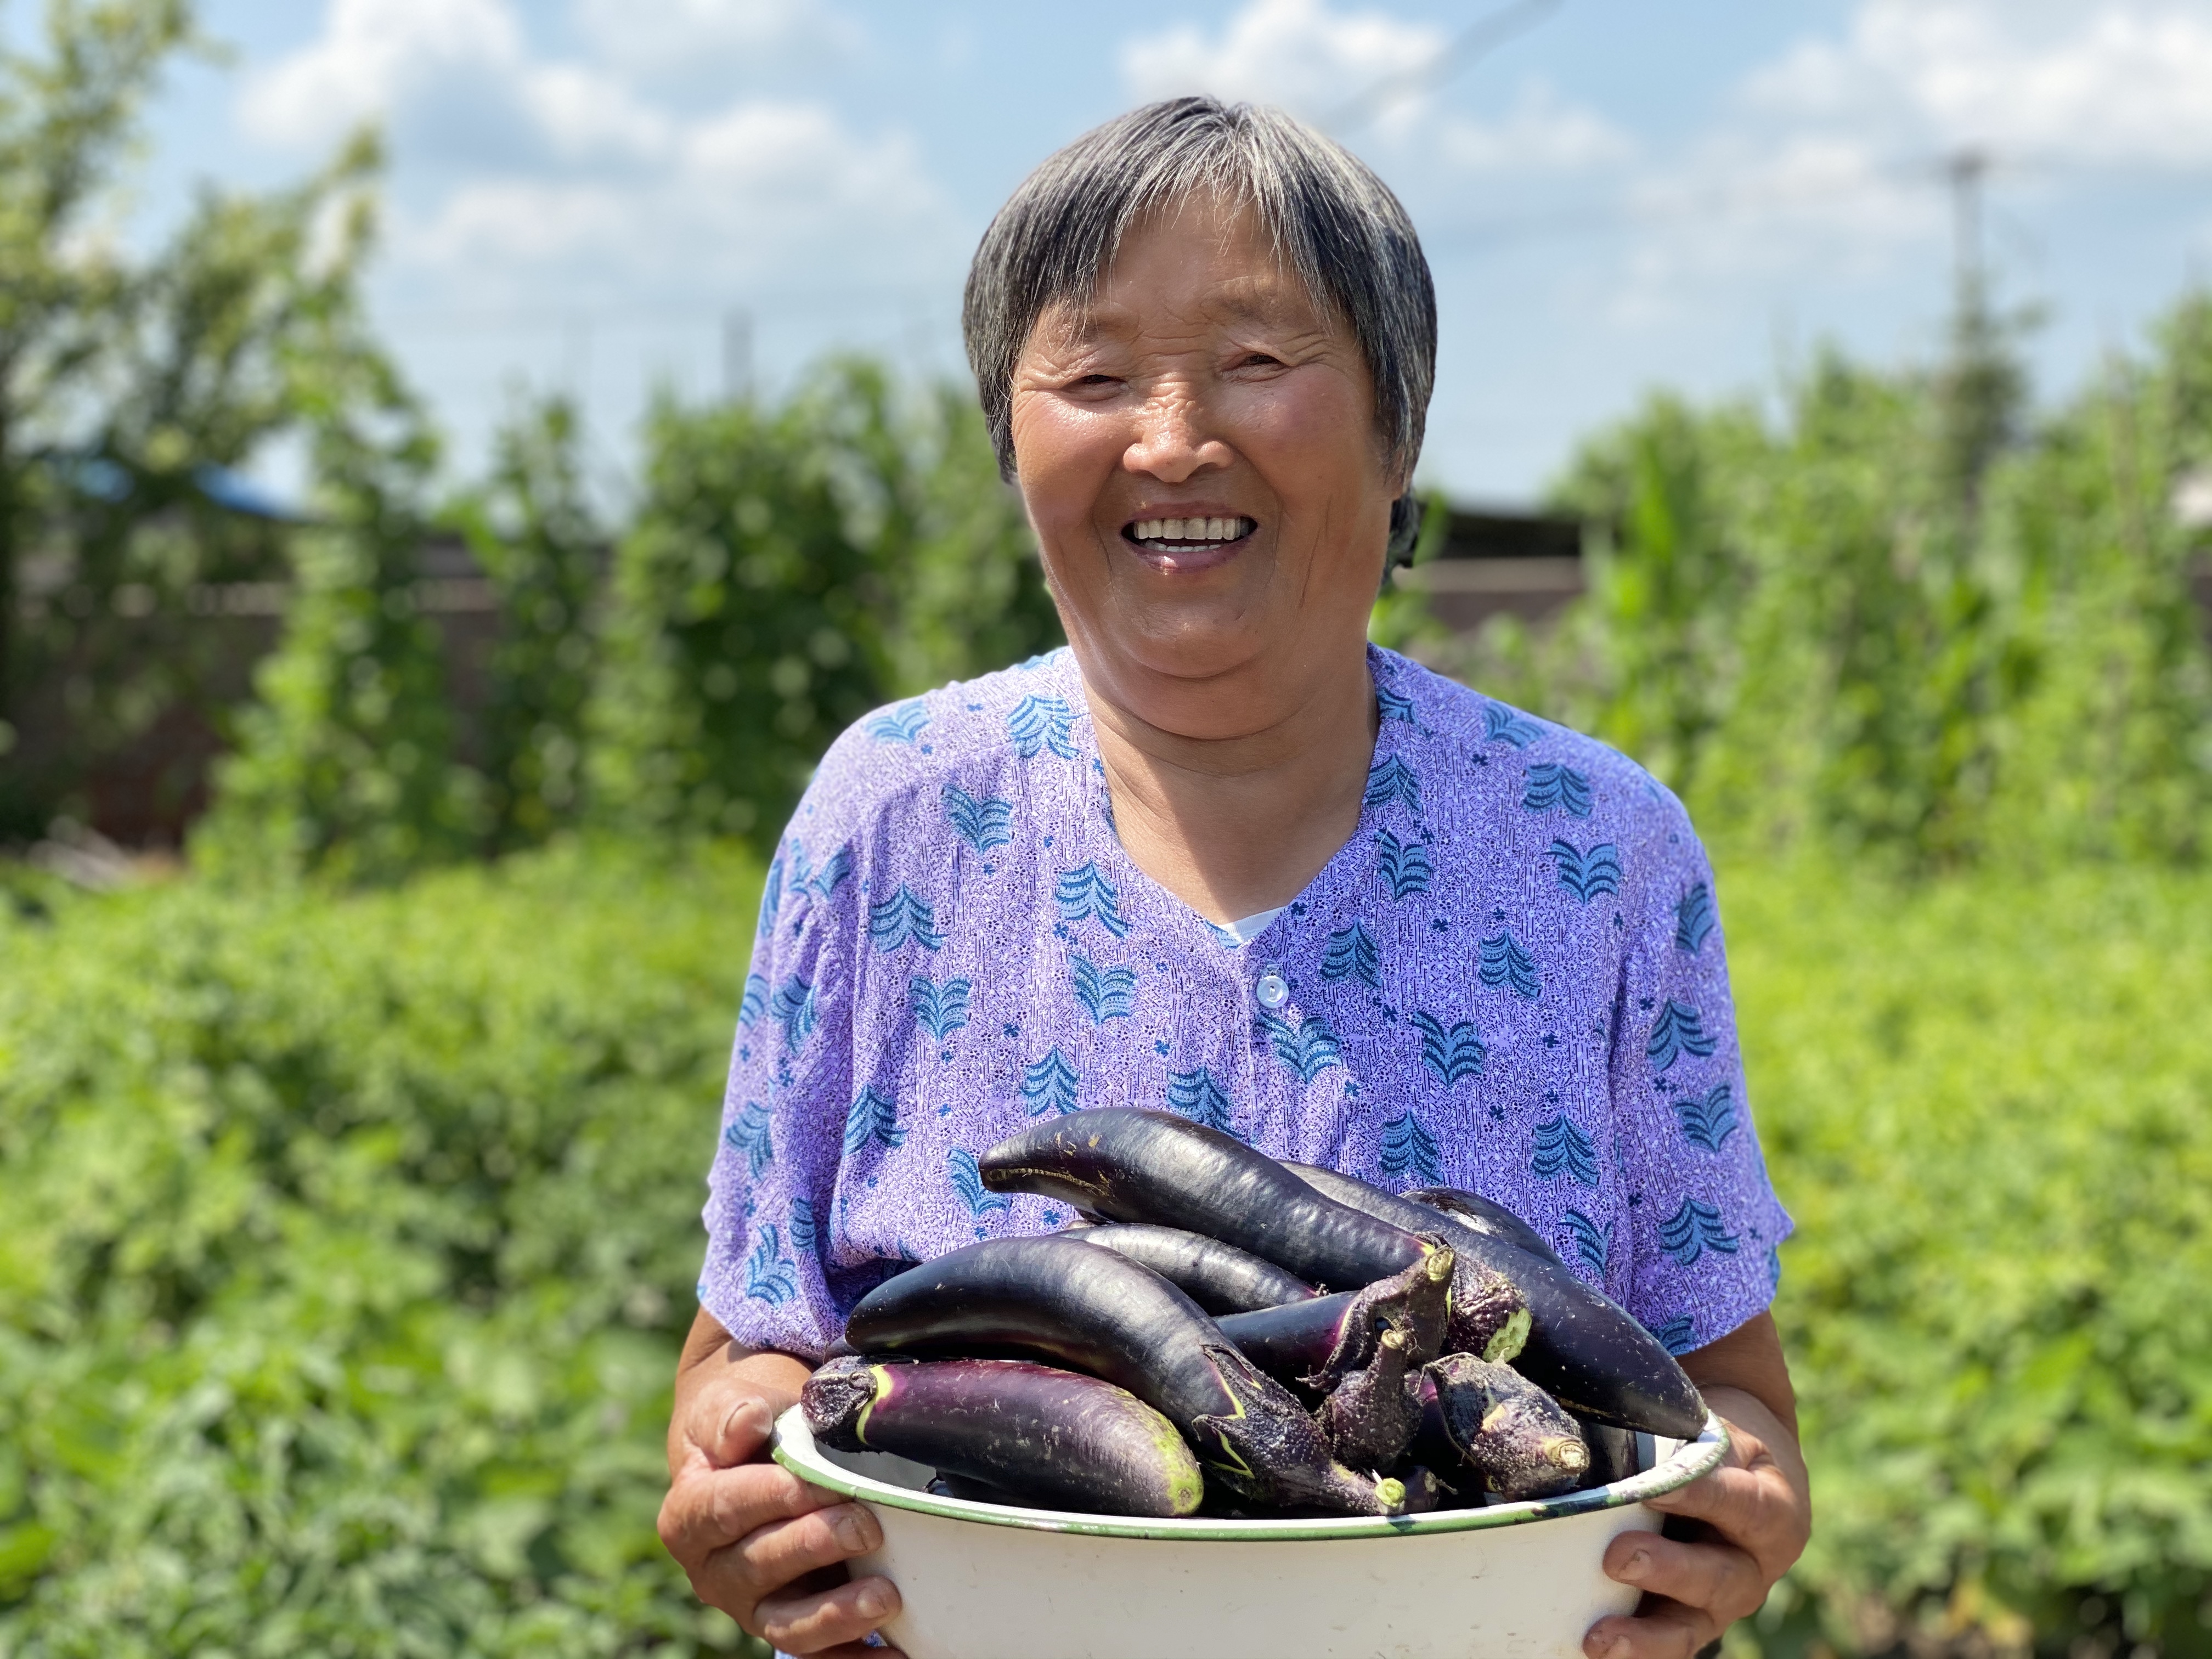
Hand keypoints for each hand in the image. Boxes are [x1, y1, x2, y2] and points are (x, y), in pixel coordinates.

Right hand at [658, 1312, 905, 1657]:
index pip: (725, 1509)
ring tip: (885, 1597)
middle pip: (759, 1567)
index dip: (775, 1497)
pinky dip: (855, 1656)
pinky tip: (895, 1653)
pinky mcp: (790, 1628)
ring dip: (836, 1614)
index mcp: (689, 1516)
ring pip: (786, 1625)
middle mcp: (713, 1572)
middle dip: (815, 1546)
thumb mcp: (730, 1406)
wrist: (760, 1458)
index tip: (822, 1483)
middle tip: (865, 1526)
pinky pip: (820, 1656)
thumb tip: (747, 1422)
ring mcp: (752, 1608)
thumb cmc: (750, 1430)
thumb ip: (732, 1416)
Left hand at [1582, 1387, 1810, 1658]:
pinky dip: (1635, 1652)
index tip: (1652, 1488)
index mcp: (1772, 1511)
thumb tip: (1610, 1430)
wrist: (1748, 1479)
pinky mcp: (1690, 1624)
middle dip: (1667, 1570)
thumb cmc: (1722, 1449)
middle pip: (1717, 1576)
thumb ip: (1683, 1439)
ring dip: (1644, 1635)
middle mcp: (1753, 1566)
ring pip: (1691, 1626)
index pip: (1739, 1503)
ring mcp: (1722, 1603)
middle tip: (1618, 1558)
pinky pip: (1665, 1645)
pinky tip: (1594, 1650)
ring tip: (1600, 1636)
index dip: (1698, 1496)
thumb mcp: (1717, 1433)